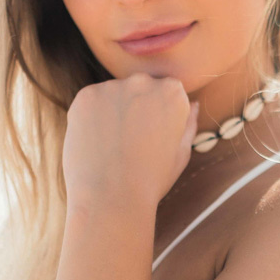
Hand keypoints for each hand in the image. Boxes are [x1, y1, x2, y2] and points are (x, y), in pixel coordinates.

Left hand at [63, 73, 199, 209]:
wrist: (112, 198)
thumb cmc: (151, 181)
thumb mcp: (180, 153)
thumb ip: (189, 124)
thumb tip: (194, 104)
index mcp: (173, 92)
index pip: (165, 92)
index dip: (156, 116)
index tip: (151, 138)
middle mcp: (144, 81)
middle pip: (138, 89)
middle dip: (134, 109)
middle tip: (129, 145)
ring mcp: (112, 87)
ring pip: (112, 96)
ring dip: (111, 113)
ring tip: (111, 148)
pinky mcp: (86, 96)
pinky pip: (89, 103)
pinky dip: (90, 119)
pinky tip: (95, 144)